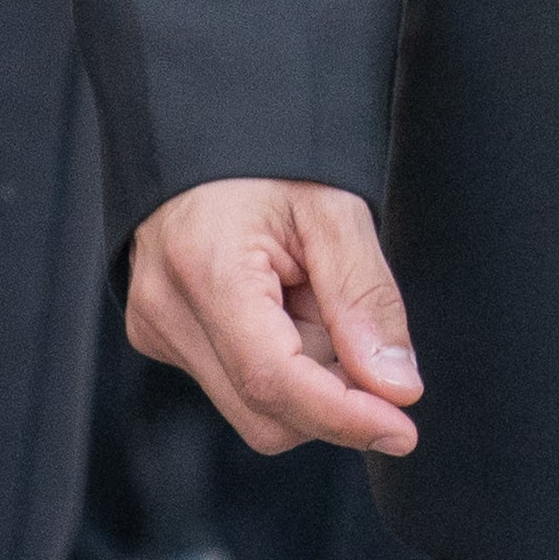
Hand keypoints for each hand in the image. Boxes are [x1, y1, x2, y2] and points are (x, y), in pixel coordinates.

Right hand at [125, 179, 420, 459]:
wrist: (205, 129)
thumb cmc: (271, 155)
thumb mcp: (334, 207)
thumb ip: (365, 300)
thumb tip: (396, 389)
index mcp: (205, 269)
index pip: (275, 381)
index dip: (344, 417)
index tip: (403, 430)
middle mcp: (166, 310)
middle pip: (265, 411)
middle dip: (332, 389)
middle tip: (354, 320)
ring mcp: (155, 329)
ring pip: (254, 407)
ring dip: (309, 374)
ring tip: (311, 296)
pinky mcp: (161, 337)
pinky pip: (237, 384)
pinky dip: (282, 361)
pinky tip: (285, 305)